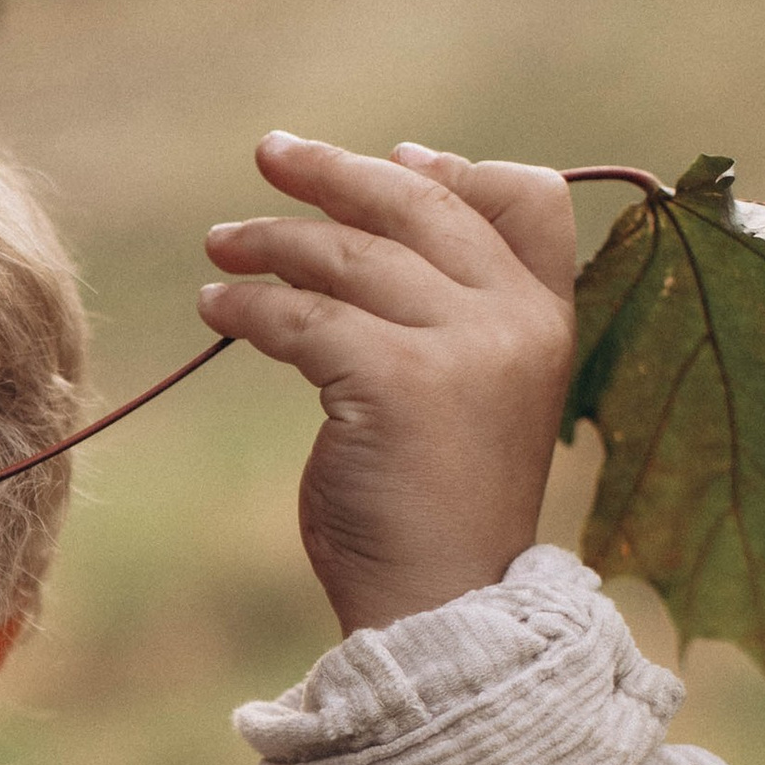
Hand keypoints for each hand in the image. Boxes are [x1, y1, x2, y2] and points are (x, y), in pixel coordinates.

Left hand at [199, 134, 575, 637]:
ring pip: (351, 255)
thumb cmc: (439, 508)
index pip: (525, 199)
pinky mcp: (396, 381)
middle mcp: (515, 321)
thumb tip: (387, 210)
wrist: (444, 610)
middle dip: (337, 174)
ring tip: (222, 246)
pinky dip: (249, 307)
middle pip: (422, 206)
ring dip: (273, 241)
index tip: (391, 157)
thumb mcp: (472, 395)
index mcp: (548, 319)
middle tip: (269, 155)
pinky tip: (216, 310)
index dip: (452, 171)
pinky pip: (303, 316)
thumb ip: (450, 313)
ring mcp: (462, 347)